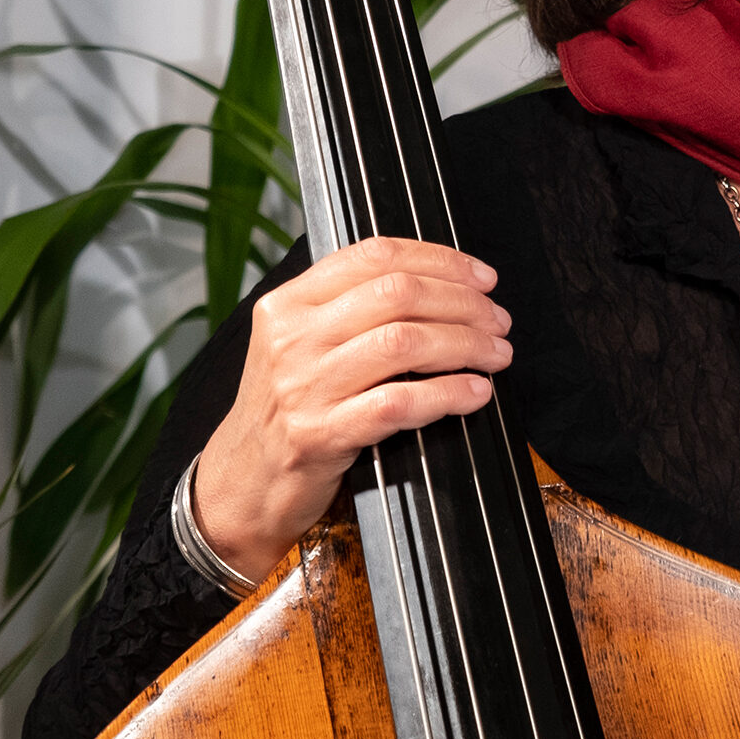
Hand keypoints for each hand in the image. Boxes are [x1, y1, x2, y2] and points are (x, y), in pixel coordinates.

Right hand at [194, 236, 512, 582]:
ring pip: (404, 342)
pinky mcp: (319, 434)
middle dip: (463, 303)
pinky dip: (448, 393)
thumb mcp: (299, 342)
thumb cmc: (287, 407)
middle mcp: (293, 336)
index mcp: (290, 301)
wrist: (241, 483)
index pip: (374, 255)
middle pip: (398, 294)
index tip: (482, 277)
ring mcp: (304, 385)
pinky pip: (399, 403)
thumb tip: (439, 281)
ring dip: (466, 345)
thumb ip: (350, 306)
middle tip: (498, 320)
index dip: (440, 260)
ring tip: (496, 354)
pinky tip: (474, 393)